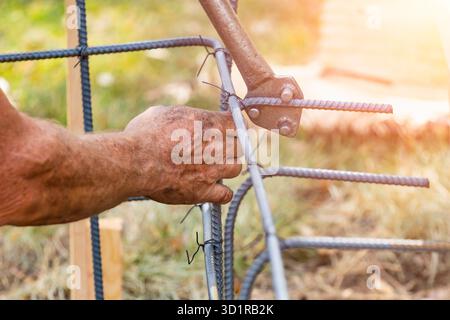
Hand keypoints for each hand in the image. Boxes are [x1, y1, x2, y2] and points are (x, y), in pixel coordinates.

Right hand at [125, 106, 241, 203]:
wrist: (135, 162)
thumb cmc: (145, 135)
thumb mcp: (165, 113)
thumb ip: (185, 116)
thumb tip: (187, 118)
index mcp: (209, 123)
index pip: (235, 121)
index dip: (231, 125)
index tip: (226, 128)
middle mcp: (217, 146)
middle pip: (239, 145)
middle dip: (229, 146)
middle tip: (215, 148)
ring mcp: (213, 170)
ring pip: (236, 168)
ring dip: (227, 167)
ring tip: (212, 167)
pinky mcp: (204, 191)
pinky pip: (226, 194)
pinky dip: (222, 192)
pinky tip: (212, 188)